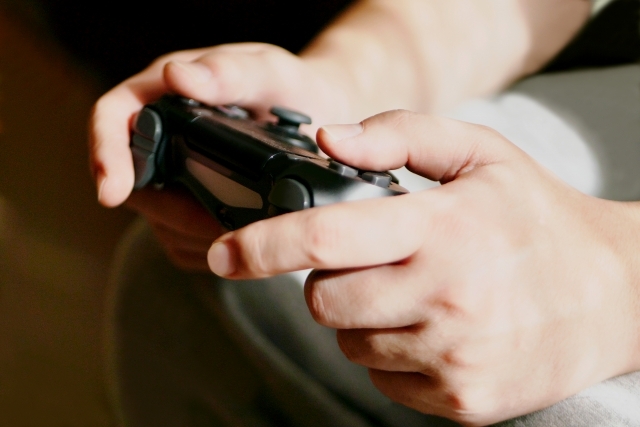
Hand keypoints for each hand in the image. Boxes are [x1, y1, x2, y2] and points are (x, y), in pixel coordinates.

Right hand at [89, 43, 351, 269]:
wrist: (321, 113)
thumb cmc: (292, 86)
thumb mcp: (269, 72)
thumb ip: (228, 73)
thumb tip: (176, 76)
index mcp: (166, 92)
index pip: (114, 118)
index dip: (107, 153)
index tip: (113, 191)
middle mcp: (162, 135)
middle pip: (134, 180)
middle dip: (168, 209)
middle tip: (218, 222)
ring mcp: (174, 175)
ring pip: (158, 217)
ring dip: (192, 231)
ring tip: (240, 225)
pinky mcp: (191, 206)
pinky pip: (181, 237)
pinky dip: (207, 244)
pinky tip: (238, 235)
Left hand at [205, 111, 639, 424]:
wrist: (612, 295)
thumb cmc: (535, 217)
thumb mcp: (479, 153)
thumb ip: (400, 134)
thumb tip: (329, 138)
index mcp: (444, 228)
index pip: (325, 240)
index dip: (262, 247)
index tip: (223, 254)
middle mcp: (448, 297)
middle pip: (325, 302)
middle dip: (330, 282)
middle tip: (376, 261)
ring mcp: (454, 357)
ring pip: (350, 342)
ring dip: (364, 317)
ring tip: (417, 293)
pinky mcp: (461, 400)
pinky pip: (382, 379)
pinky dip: (392, 352)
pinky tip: (434, 328)